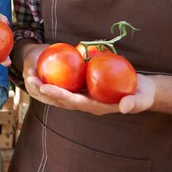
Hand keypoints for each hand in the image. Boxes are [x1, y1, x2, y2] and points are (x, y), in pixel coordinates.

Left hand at [25, 67, 154, 114]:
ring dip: (43, 82)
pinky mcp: (84, 86)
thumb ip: (133, 103)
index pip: (72, 101)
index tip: (44, 87)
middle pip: (60, 97)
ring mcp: (83, 94)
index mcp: (94, 106)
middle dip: (43, 89)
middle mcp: (85, 101)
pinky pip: (66, 81)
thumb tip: (124, 107)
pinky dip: (54, 75)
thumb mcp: (141, 99)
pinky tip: (44, 64)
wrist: (142, 91)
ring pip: (59, 89)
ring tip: (29, 72)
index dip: (58, 94)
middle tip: (29, 77)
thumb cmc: (142, 95)